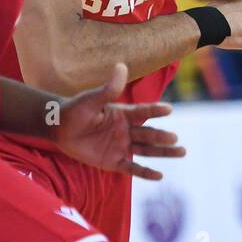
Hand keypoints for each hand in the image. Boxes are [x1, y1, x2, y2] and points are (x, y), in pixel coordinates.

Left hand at [52, 64, 185, 180]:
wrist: (59, 129)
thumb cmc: (75, 111)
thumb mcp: (91, 99)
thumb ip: (108, 88)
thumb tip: (121, 66)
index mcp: (123, 114)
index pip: (143, 112)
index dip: (155, 111)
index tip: (169, 109)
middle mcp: (126, 130)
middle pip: (148, 134)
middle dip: (161, 137)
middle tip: (174, 138)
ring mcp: (121, 147)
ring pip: (147, 150)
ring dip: (163, 152)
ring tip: (181, 152)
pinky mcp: (113, 162)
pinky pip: (132, 168)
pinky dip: (145, 173)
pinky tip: (159, 176)